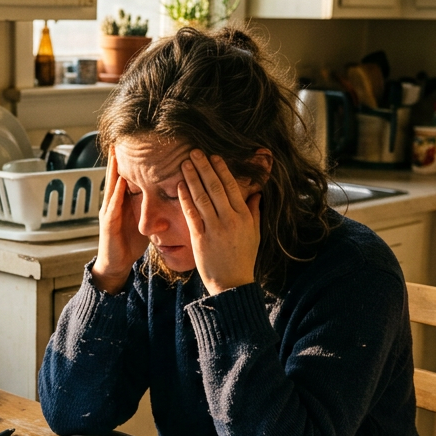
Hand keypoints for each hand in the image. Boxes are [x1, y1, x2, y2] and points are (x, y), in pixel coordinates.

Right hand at [90, 147, 149, 293]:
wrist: (116, 264)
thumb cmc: (128, 244)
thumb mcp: (142, 222)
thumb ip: (150, 209)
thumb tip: (167, 199)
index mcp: (121, 203)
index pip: (125, 178)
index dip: (128, 162)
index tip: (133, 144)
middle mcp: (113, 204)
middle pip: (115, 176)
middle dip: (116, 159)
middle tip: (119, 139)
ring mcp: (108, 212)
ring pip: (111, 186)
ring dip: (113, 170)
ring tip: (116, 153)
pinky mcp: (108, 223)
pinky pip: (113, 204)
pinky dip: (116, 192)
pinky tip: (120, 181)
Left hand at [179, 150, 260, 295]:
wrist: (232, 283)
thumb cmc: (243, 257)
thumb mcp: (255, 233)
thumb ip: (254, 211)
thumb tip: (256, 192)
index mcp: (244, 216)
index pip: (231, 187)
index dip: (221, 170)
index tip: (214, 156)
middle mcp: (230, 220)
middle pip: (215, 188)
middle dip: (204, 168)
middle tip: (195, 152)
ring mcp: (214, 228)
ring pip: (202, 198)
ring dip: (193, 178)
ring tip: (185, 163)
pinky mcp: (200, 238)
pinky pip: (191, 214)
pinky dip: (185, 198)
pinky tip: (179, 186)